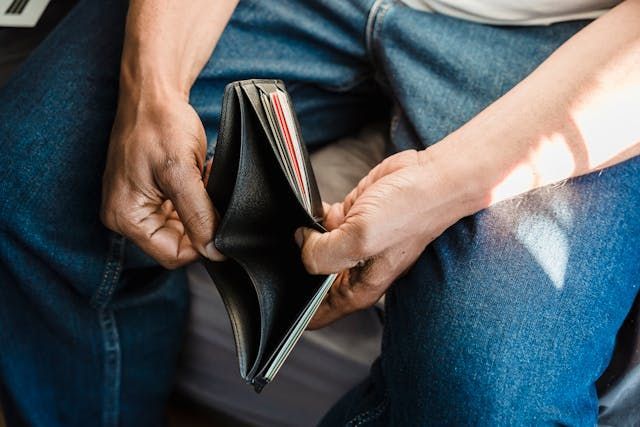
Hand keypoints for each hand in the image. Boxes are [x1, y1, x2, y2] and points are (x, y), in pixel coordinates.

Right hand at [101, 91, 222, 268]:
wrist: (153, 93)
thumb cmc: (159, 124)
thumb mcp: (182, 173)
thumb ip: (198, 216)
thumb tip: (213, 251)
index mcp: (126, 217)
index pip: (172, 254)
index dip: (200, 242)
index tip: (218, 219)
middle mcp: (127, 216)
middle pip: (177, 242)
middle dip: (200, 220)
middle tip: (208, 191)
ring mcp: (138, 204)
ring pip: (182, 226)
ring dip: (199, 207)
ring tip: (202, 178)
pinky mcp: (150, 193)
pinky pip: (179, 210)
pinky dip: (195, 197)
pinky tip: (199, 177)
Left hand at [296, 149, 467, 328]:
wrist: (431, 177)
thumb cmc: (409, 212)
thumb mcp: (361, 239)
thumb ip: (323, 253)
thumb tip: (301, 245)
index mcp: (357, 289)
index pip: (315, 315)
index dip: (294, 308)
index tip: (279, 290)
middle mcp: (353, 271)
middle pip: (309, 281)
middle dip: (294, 267)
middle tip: (285, 251)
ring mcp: (351, 244)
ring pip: (311, 249)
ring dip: (302, 238)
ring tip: (299, 226)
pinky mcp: (350, 218)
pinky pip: (318, 223)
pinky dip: (311, 216)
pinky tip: (311, 209)